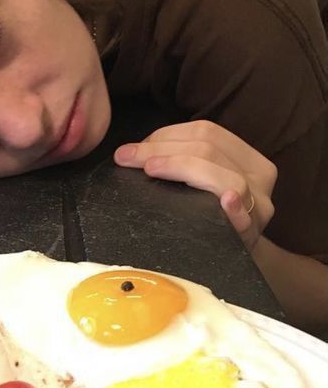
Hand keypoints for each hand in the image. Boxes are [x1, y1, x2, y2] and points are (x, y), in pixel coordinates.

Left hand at [114, 120, 276, 250]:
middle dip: (161, 150)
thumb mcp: (200, 179)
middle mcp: (259, 176)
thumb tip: (131, 151)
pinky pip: (245, 216)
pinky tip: (226, 200)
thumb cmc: (206, 213)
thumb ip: (181, 159)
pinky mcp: (252, 234)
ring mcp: (258, 206)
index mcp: (246, 156)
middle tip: (127, 158)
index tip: (132, 149)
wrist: (230, 255)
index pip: (206, 132)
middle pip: (209, 149)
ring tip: (151, 170)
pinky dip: (234, 206)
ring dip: (182, 168)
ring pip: (226, 176)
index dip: (165, 136)